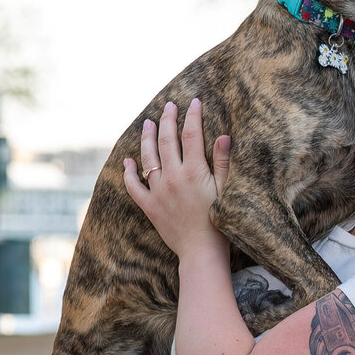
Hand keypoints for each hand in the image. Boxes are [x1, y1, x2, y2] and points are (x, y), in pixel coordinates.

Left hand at [121, 97, 231, 258]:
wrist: (201, 253)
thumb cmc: (219, 225)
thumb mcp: (226, 192)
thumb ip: (223, 163)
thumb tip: (223, 136)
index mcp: (194, 172)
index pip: (192, 135)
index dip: (193, 116)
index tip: (194, 102)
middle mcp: (173, 177)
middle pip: (168, 141)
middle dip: (168, 120)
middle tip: (169, 106)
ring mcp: (158, 191)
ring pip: (148, 158)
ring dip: (148, 138)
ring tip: (149, 124)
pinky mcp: (149, 206)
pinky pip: (133, 186)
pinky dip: (128, 173)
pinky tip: (127, 162)